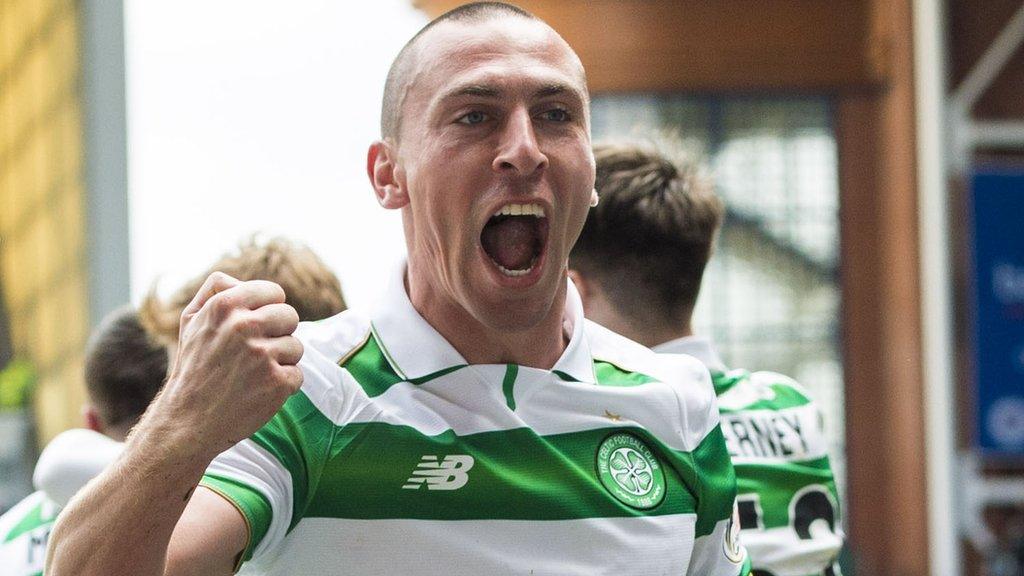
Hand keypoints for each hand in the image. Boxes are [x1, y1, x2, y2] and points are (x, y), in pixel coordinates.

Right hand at [151, 272, 302, 457]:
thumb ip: (215, 291)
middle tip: (255, 353)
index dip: (270, 309)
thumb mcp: (190, 321)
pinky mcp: (277, 382)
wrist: (187, 422)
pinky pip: (298, 374)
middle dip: (278, 334)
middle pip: (290, 317)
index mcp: (225, 306)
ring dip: (281, 361)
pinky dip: (284, 385)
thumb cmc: (192, 369)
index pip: (274, 292)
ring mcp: (262, 355)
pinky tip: (260, 391)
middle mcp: (244, 326)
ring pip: (296, 346)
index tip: (260, 325)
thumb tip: (240, 280)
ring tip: (254, 374)